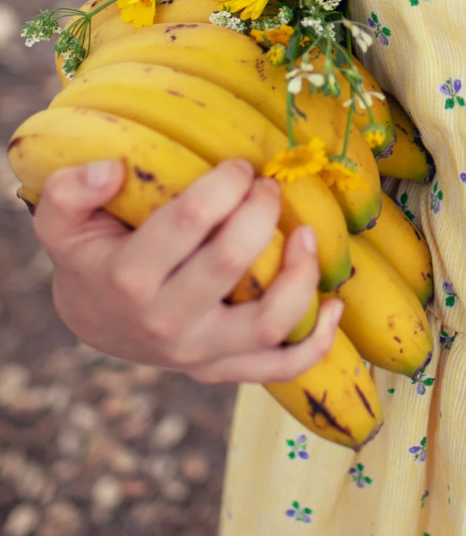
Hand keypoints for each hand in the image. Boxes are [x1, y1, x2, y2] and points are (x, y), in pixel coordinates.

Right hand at [32, 156, 343, 384]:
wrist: (95, 321)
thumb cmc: (90, 255)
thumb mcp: (60, 221)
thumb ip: (69, 190)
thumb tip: (110, 170)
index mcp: (129, 276)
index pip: (191, 219)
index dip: (226, 182)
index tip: (239, 166)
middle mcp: (166, 321)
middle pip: (233, 261)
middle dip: (261, 211)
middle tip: (268, 187)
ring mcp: (199, 353)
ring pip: (268, 322)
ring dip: (300, 274)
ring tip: (307, 234)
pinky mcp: (223, 369)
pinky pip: (281, 367)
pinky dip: (317, 342)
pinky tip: (335, 306)